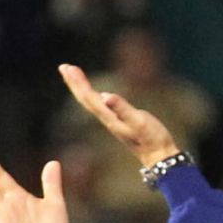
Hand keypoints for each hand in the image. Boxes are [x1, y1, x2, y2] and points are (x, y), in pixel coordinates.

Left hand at [59, 61, 184, 166]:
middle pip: (85, 99)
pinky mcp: (119, 121)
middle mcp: (107, 118)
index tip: (68, 68)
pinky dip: (93, 96)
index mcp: (109, 117)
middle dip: (74, 83)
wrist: (159, 156)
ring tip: (73, 76)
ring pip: (91, 102)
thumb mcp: (139, 122)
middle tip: (64, 67)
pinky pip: (100, 105)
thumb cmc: (151, 139)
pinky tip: (95, 94)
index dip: (79, 83)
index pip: (89, 97)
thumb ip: (123, 109)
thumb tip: (105, 96)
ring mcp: (112, 121)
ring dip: (81, 88)